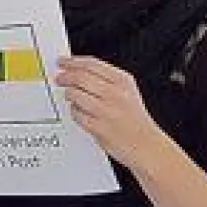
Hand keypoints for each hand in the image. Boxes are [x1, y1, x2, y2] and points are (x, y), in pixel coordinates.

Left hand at [55, 56, 169, 169]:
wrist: (147, 145)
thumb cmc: (135, 118)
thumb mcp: (128, 91)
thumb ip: (106, 79)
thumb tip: (78, 69)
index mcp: (122, 81)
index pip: (91, 64)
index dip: (72, 62)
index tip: (63, 62)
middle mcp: (115, 94)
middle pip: (80, 77)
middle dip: (65, 77)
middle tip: (59, 78)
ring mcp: (107, 111)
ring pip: (75, 95)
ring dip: (68, 94)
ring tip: (69, 96)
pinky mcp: (99, 128)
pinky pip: (77, 114)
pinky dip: (74, 112)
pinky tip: (80, 112)